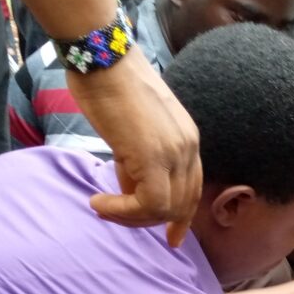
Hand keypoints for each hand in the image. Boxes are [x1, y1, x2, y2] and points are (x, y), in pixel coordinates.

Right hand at [73, 48, 201, 246]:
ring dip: (131, 217)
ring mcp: (174, 154)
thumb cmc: (108, 81)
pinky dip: (122, 211)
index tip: (171, 237)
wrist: (102, 55)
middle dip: (151, 221)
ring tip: (103, 206)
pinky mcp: (153, 158)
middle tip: (117, 216)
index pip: (194, 189)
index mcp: (188, 139)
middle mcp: (189, 148)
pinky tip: (100, 202)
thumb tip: (130, 184)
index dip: (183, 217)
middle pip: (182, 204)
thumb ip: (140, 156)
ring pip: (165, 209)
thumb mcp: (133, 126)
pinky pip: (148, 204)